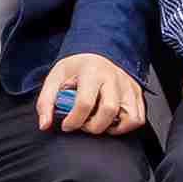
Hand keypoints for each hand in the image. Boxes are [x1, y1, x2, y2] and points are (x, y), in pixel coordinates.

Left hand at [35, 53, 152, 136]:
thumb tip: (44, 124)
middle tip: (83, 124)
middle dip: (93, 126)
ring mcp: (128, 86)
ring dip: (112, 127)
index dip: (73, 120)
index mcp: (92, 71)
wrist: (97, 54)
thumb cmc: (77, 68)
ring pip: (129, 117)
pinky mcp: (136, 93)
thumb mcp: (55, 79)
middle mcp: (113, 77)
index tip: (66, 125)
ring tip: (98, 122)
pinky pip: (138, 118)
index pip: (85, 103)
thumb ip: (46, 102)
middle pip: (109, 111)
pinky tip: (110, 121)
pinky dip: (125, 126)